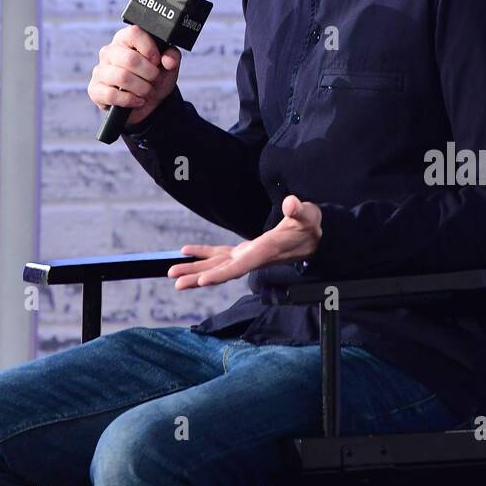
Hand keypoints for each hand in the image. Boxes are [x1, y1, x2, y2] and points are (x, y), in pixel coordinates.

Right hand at [88, 26, 181, 126]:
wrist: (148, 102)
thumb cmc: (155, 77)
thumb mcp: (169, 65)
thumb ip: (172, 56)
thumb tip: (167, 60)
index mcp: (125, 39)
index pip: (134, 33)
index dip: (149, 48)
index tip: (157, 60)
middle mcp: (109, 52)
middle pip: (130, 59)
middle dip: (149, 73)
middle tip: (154, 78)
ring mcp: (100, 70)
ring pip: (122, 77)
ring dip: (142, 88)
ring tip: (147, 91)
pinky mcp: (95, 89)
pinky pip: (111, 95)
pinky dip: (130, 100)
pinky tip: (138, 100)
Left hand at [168, 196, 321, 288]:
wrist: (313, 238)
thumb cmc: (310, 226)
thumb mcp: (308, 216)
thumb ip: (299, 210)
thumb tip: (291, 203)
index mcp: (265, 251)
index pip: (241, 266)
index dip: (222, 274)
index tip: (203, 281)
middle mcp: (252, 258)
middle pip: (222, 271)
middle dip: (199, 276)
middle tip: (176, 282)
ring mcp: (247, 256)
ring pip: (217, 265)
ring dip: (195, 269)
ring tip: (172, 273)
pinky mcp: (245, 250)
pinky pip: (220, 254)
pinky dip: (203, 253)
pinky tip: (185, 252)